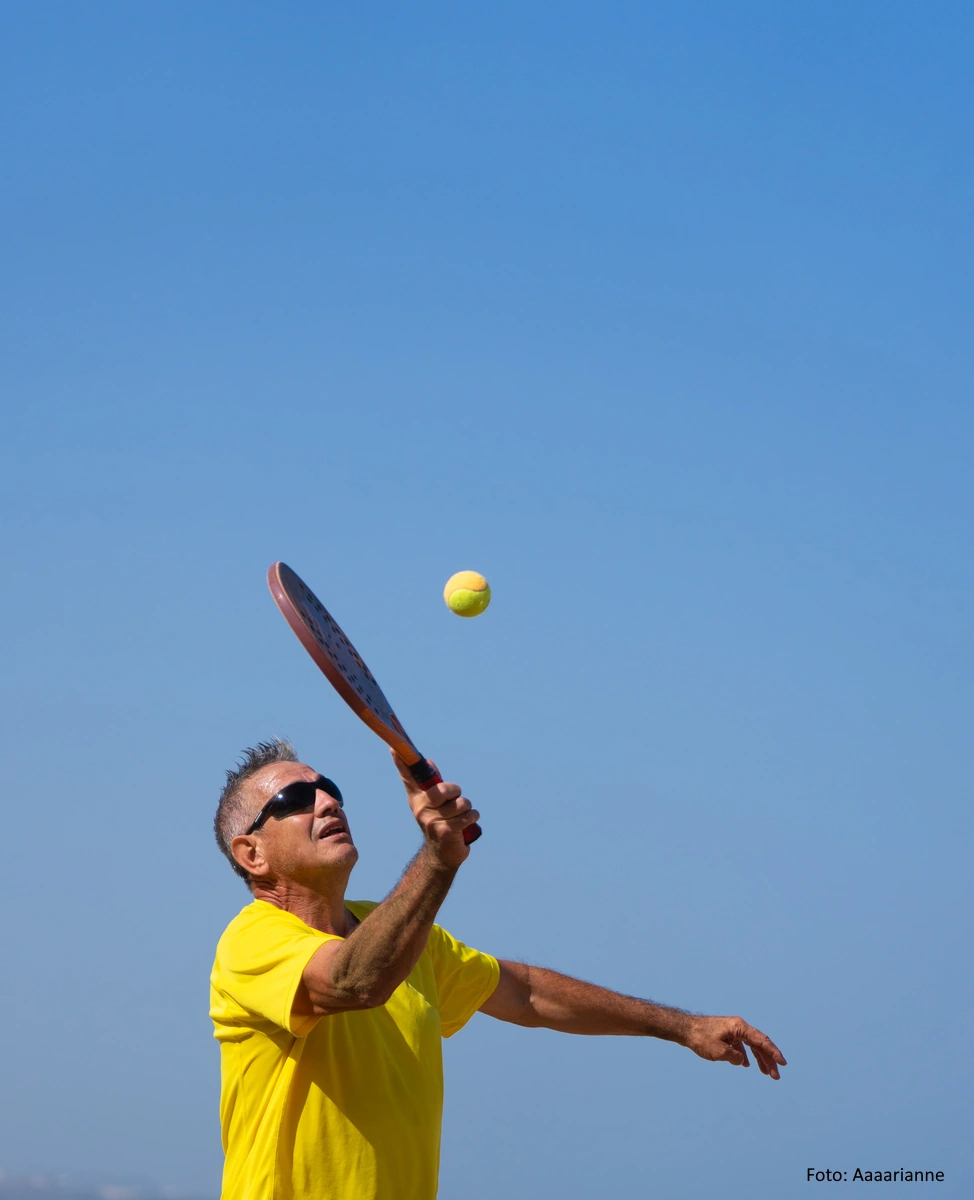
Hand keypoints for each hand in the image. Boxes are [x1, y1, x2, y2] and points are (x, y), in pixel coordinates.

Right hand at [391, 751, 479, 869]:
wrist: (442, 854)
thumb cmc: (440, 822)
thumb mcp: (434, 802)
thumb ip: (432, 782)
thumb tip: (428, 761)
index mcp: (417, 798)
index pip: (407, 777)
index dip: (401, 762)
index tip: (393, 747)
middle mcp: (420, 808)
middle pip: (443, 789)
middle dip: (455, 793)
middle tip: (454, 801)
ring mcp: (431, 821)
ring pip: (461, 803)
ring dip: (467, 809)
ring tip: (460, 816)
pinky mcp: (446, 831)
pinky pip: (468, 816)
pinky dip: (472, 817)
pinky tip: (466, 825)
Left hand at [684, 1015, 786, 1079]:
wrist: (685, 1029)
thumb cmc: (701, 1038)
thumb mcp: (719, 1052)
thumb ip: (735, 1057)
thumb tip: (743, 1061)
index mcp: (739, 1027)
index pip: (761, 1040)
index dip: (774, 1052)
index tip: (783, 1063)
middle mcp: (739, 1027)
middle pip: (759, 1044)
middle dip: (769, 1060)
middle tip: (776, 1076)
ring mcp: (733, 1030)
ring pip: (751, 1045)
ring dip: (759, 1059)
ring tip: (767, 1073)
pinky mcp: (727, 1035)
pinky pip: (742, 1045)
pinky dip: (746, 1055)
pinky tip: (747, 1065)